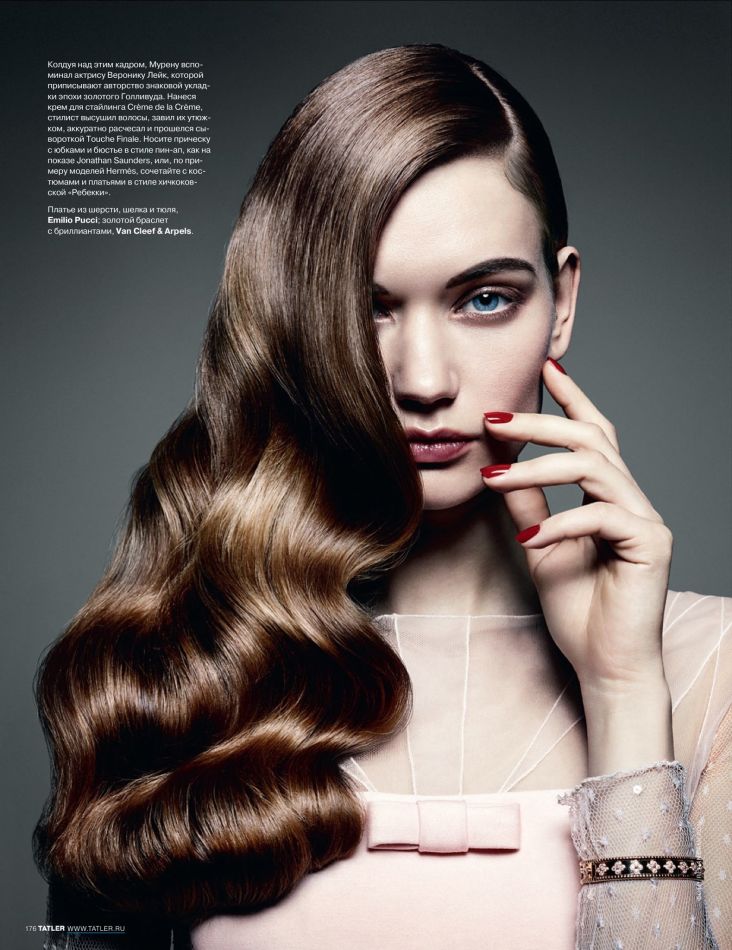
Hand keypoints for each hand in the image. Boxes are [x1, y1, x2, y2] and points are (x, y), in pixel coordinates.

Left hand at [480, 358, 673, 696]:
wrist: (605, 666)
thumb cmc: (578, 609)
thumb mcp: (540, 544)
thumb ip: (526, 502)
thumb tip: (498, 462)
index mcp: (607, 496)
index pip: (592, 433)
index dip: (571, 397)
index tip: (546, 366)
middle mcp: (631, 500)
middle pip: (590, 438)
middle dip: (539, 422)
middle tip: (493, 417)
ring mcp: (645, 520)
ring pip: (593, 466)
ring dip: (537, 468)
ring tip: (494, 478)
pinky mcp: (649, 544)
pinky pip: (600, 515)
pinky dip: (559, 522)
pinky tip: (530, 539)